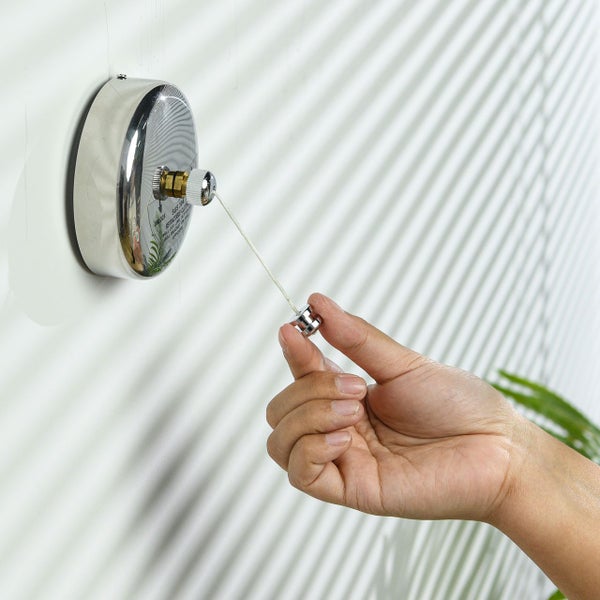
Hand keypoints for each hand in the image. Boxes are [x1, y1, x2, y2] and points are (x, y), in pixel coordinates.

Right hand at [266, 293, 522, 520]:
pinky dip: (311, 448)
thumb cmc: (458, 404)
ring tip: (352, 411)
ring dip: (308, 416)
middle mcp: (341, 427)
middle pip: (280, 409)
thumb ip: (356, 339)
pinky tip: (345, 438)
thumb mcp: (402, 364)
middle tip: (355, 387)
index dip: (293, 351)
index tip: (293, 327)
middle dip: (308, 389)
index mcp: (349, 396)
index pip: (300, 375)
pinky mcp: (352, 489)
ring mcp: (344, 459)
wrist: (497, 447)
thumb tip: (318, 303)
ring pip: (281, 441)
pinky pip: (301, 474)